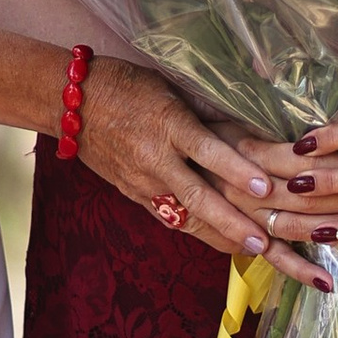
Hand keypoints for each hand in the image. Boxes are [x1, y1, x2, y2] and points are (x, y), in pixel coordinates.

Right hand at [77, 60, 321, 281]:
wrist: (73, 103)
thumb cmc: (128, 86)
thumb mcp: (172, 89)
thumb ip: (209, 112)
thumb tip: (252, 127)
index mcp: (168, 123)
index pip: (206, 151)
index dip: (236, 169)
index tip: (265, 186)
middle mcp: (155, 158)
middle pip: (197, 195)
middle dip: (232, 221)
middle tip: (262, 242)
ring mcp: (142, 181)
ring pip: (185, 215)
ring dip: (219, 234)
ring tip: (250, 250)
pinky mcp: (134, 194)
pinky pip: (169, 217)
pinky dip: (197, 231)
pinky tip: (222, 243)